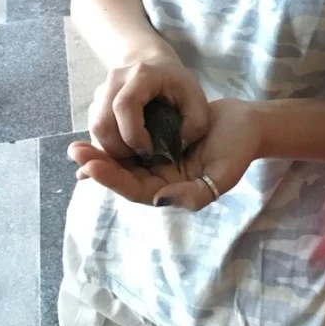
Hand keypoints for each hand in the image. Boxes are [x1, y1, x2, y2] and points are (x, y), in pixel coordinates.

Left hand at [69, 98, 260, 209]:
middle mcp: (163, 181)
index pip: (136, 190)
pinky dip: (115, 141)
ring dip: (102, 154)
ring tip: (78, 145)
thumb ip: (195, 195)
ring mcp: (161, 162)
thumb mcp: (223, 175)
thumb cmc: (239, 149)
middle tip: (76, 152)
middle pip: (124, 177)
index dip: (113, 180)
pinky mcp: (161, 143)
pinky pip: (133, 145)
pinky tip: (98, 132)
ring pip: (125, 162)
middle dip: (99, 165)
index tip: (91, 167)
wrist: (249, 124)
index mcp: (174, 193)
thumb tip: (159, 201)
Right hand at [88, 54, 207, 160]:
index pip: (125, 105)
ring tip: (134, 154)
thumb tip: (178, 148)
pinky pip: (95, 132)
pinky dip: (106, 147)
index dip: (134, 134)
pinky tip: (125, 150)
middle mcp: (115, 81)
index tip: (150, 150)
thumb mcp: (197, 98)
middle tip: (140, 158)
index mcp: (141, 75)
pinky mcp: (95, 105)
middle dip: (118, 150)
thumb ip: (195, 124)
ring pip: (95, 130)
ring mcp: (101, 92)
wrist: (153, 64)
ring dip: (111, 150)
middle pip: (102, 122)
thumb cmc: (177, 83)